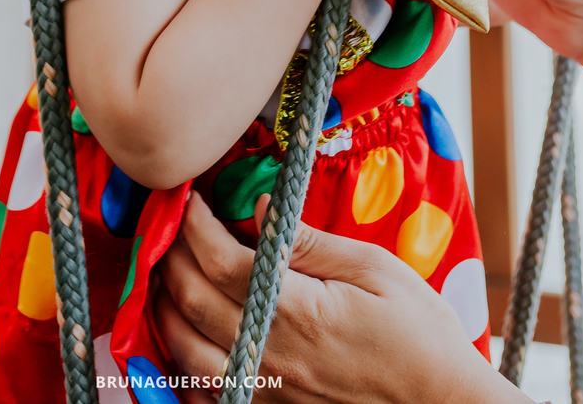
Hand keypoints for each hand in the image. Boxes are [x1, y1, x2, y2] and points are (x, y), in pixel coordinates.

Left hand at [155, 192, 527, 403]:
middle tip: (168, 224)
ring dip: (164, 309)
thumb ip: (311, 241)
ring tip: (163, 274)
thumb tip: (259, 207)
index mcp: (299, 311)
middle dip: (172, 256)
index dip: (195, 226)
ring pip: (188, 352)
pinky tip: (181, 338)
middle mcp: (274, 354)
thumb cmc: (419, 333)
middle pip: (194, 302)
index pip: (222, 262)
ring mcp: (270, 390)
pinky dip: (181, 365)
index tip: (188, 198)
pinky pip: (208, 393)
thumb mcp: (376, 269)